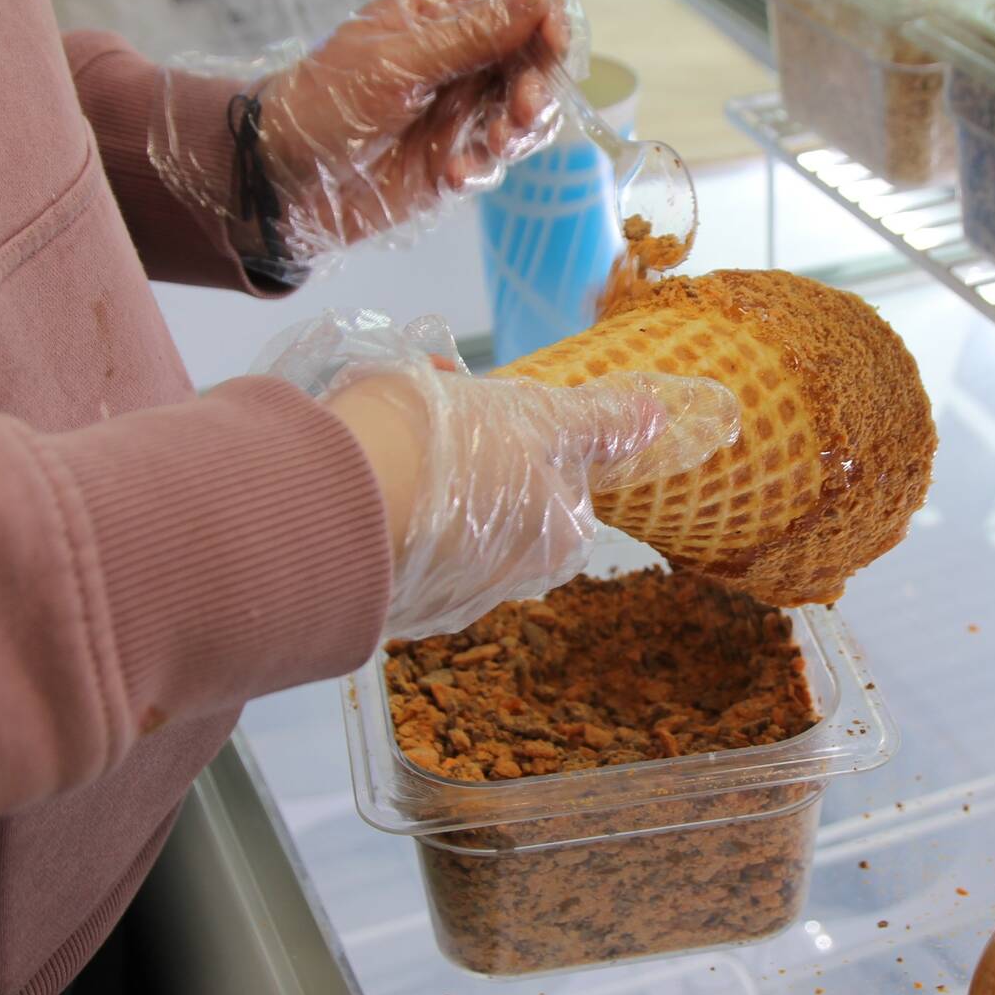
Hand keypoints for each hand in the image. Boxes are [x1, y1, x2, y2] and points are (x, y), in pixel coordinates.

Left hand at [256, 0, 574, 254]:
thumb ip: (473, 31)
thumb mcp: (399, 59)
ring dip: (521, 128)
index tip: (553, 41)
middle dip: (541, 82)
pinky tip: (452, 175)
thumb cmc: (328, 100)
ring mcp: (462, 110)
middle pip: (534, 57)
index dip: (546, 14)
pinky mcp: (458, 159)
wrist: (284, 178)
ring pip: (527, 111)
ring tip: (492, 145)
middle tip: (525, 109)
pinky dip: (484, 167)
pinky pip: (497, 160)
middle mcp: (461, 58)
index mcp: (442, 13)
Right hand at [258, 312, 738, 641]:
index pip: (557, 484)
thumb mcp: (537, 417)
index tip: (482, 400)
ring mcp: (438, 593)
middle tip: (426, 398)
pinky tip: (347, 464)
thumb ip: (596, 422)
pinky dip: (371, 498)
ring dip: (415, 466)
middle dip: (465, 443)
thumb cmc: (450, 450)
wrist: (336, 502)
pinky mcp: (379, 596)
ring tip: (378, 421)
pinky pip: (385, 535)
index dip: (520, 431)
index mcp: (555, 540)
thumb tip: (658, 421)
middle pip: (495, 497)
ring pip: (437, 512)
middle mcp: (504, 580)